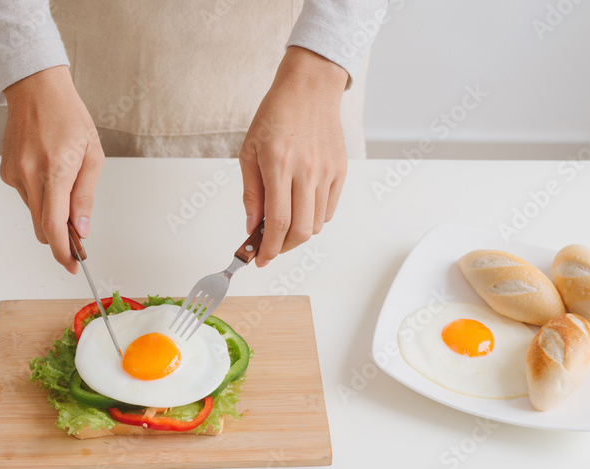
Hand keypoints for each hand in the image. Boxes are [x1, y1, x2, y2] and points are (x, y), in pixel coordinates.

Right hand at [0, 66, 104, 272]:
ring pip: (34, 213)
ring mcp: (14, 174)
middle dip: (59, 237)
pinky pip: (26, 197)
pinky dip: (39, 195)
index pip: (54, 226)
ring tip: (63, 181)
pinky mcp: (6, 172)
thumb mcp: (92, 155)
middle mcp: (30, 175)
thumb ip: (85, 196)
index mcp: (55, 171)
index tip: (71, 265)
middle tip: (77, 235)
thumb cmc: (69, 116)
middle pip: (41, 227)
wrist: (36, 89)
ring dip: (50, 211)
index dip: (63, 252)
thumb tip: (82, 229)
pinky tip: (46, 170)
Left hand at [239, 47, 347, 267]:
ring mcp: (327, 172)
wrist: (310, 89)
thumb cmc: (275, 115)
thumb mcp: (249, 151)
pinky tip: (300, 210)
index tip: (260, 258)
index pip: (277, 221)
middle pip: (300, 230)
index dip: (268, 248)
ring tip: (283, 226)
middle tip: (271, 249)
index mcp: (279, 164)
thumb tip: (252, 227)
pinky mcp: (340, 171)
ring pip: (316, 224)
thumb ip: (251, 193)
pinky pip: (329, 210)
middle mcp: (307, 170)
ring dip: (298, 234)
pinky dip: (314, 219)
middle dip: (283, 248)